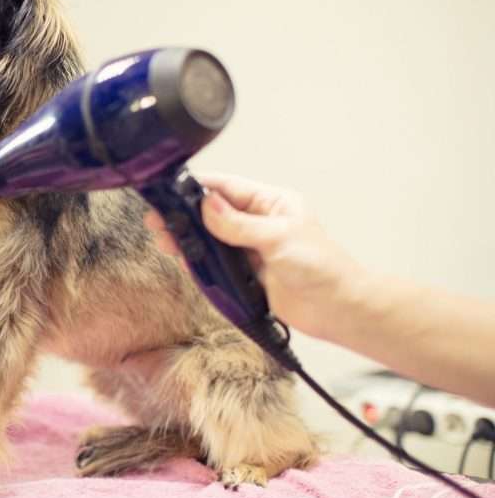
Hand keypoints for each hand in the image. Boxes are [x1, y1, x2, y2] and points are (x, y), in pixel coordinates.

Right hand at [145, 173, 365, 340]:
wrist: (338, 309)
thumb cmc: (323, 268)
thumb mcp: (278, 238)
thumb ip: (238, 224)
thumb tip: (207, 205)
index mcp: (271, 203)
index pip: (228, 188)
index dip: (199, 188)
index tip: (172, 190)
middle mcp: (258, 222)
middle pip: (213, 212)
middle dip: (186, 215)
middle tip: (159, 221)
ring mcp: (250, 248)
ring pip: (210, 238)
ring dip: (188, 238)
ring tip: (164, 240)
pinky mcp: (245, 273)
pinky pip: (215, 262)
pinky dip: (198, 260)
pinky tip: (182, 258)